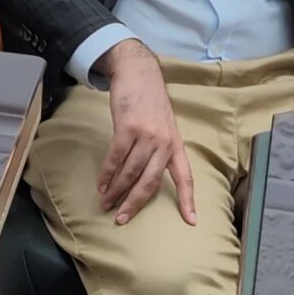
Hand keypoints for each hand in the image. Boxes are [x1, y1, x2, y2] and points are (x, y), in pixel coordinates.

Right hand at [94, 41, 196, 225]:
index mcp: (176, 145)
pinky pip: (115, 158)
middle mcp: (164, 143)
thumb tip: (145, 174)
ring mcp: (146, 135)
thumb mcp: (164, 126)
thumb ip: (159, 149)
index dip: (188, 200)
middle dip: (134, 203)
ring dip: (116, 190)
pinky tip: (102, 184)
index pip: (185, 177)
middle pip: (150, 181)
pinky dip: (107, 174)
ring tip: (106, 203)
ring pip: (130, 172)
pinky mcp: (127, 128)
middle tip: (121, 219)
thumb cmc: (150, 102)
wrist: (139, 73)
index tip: (191, 221)